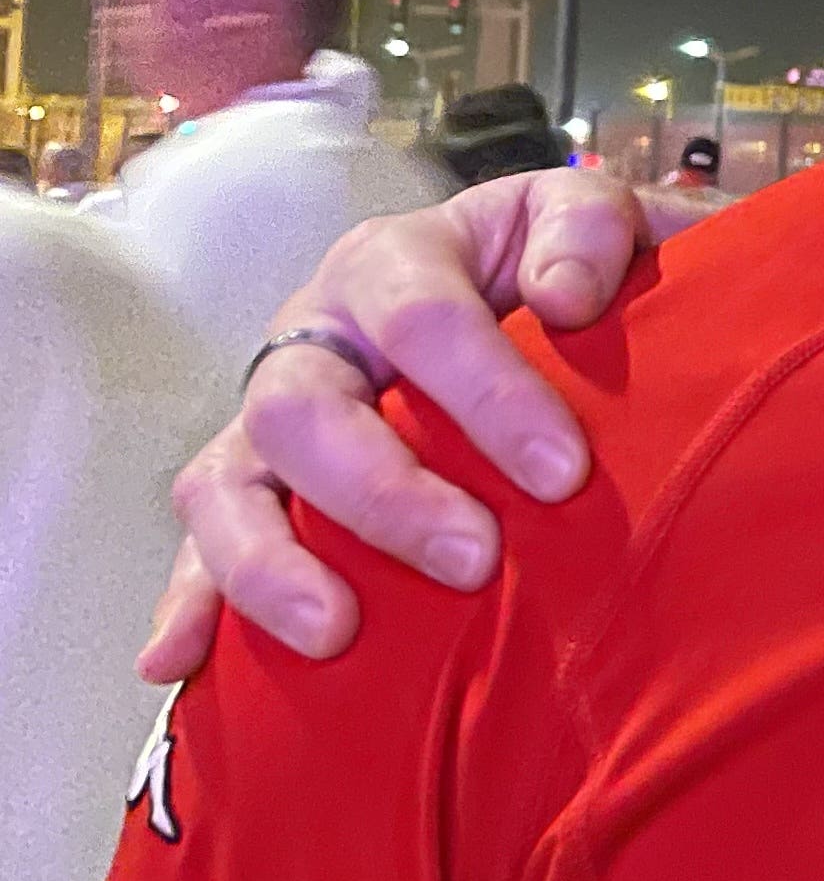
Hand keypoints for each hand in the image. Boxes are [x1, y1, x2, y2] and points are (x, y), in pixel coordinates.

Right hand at [138, 167, 679, 678]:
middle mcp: (311, 338)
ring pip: (227, 484)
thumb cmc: (549, 269)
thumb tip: (566, 295)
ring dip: (272, 563)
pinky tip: (181, 660)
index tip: (563, 473)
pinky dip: (188, 602)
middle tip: (475, 559)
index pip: (424, 321)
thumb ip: (587, 230)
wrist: (515, 298)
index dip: (490, 395)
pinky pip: (199, 544)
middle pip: (306, 411)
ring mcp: (266, 417)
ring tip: (336, 630)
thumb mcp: (580, 219)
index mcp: (391, 263)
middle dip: (385, 494)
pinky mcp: (246, 486)